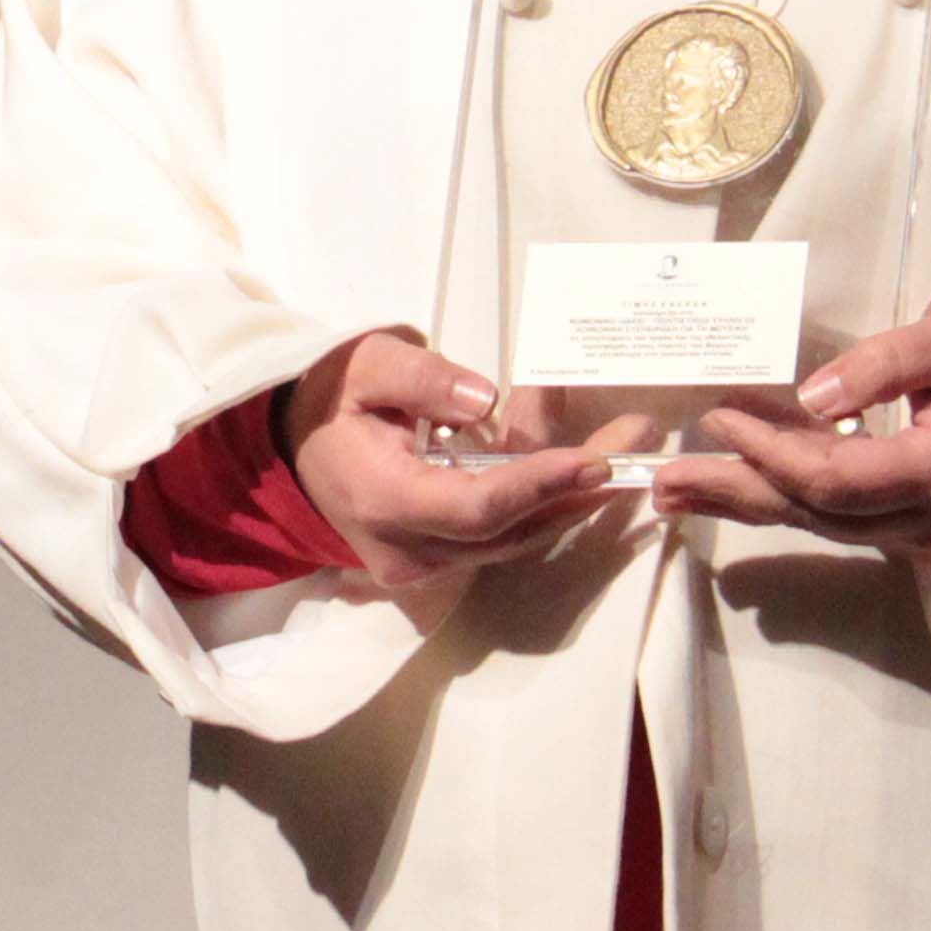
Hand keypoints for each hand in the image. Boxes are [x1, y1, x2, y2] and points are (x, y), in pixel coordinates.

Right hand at [279, 329, 628, 596]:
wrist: (292, 452)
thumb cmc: (329, 400)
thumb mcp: (362, 367)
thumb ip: (418, 379)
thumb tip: (482, 398)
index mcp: (384, 500)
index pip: (476, 506)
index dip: (539, 486)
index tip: (593, 461)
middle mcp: (409, 549)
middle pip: (512, 528)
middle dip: (580, 484)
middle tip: (638, 437)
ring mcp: (426, 563)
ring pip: (517, 535)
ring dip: (575, 492)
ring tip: (627, 440)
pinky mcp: (441, 559)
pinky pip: (505, 533)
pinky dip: (545, 495)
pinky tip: (582, 455)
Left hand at [655, 306, 930, 560]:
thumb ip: (880, 364)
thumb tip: (809, 394)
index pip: (834, 479)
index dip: (771, 454)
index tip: (721, 418)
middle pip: (816, 515)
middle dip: (734, 495)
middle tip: (659, 485)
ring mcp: (929, 538)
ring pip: (825, 526)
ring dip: (752, 503)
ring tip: (679, 489)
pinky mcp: (922, 535)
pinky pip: (845, 522)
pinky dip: (791, 500)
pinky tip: (741, 483)